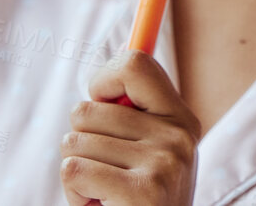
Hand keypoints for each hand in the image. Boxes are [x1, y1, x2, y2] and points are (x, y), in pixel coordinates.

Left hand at [60, 49, 202, 205]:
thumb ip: (135, 119)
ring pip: (74, 142)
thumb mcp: (153, 157)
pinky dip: (74, 196)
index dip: (102, 79)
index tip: (98, 102)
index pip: (135, 64)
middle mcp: (178, 136)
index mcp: (182, 120)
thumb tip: (107, 77)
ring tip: (104, 195)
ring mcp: (163, 163)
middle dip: (80, 143)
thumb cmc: (142, 205)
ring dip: (76, 174)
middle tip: (105, 174)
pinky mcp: (142, 191)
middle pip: (88, 109)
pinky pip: (73, 171)